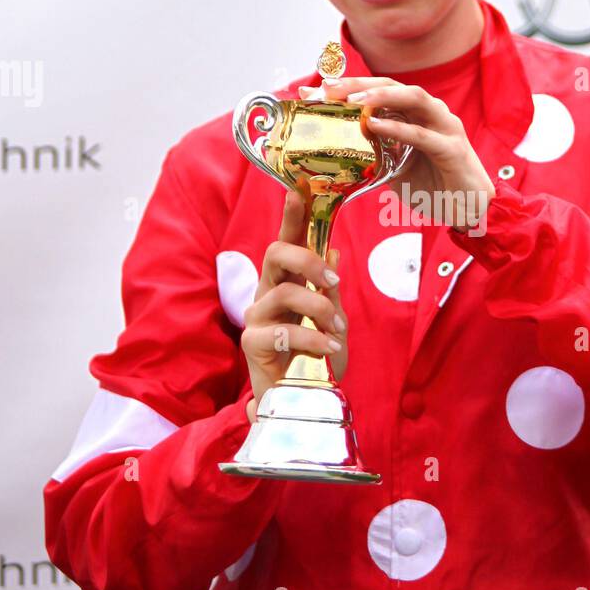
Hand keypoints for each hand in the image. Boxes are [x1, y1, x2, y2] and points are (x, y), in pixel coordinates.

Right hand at [241, 190, 348, 418]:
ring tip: (337, 329)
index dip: (293, 215)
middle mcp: (266, 293)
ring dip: (317, 307)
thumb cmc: (314, 360)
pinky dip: (312, 337)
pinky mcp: (252, 343)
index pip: (288, 241)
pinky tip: (330, 347)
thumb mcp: (332, 320)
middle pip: (275, 254)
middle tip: (334, 279)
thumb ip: (329, 289)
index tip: (300, 187)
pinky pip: (284, 331)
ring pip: (283, 292)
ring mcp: (257, 317)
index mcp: (287, 282)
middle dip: (306, 259)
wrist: (303, 402)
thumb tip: (334, 251)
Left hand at [302, 75, 495, 230]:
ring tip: (352, 100)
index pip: (380, 90)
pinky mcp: (453, 148)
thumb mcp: (394, 167)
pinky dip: (398, 128)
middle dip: (359, 84)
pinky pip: (422, 134)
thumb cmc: (433, 186)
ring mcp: (445, 126)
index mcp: (416, 113)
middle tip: (329, 88)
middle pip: (393, 85)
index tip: (315, 91)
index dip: (348, 87)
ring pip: (413, 98)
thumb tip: (337, 147)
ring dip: (380, 96)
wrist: (468, 211)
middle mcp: (431, 112)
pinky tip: (375, 125)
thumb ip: (373, 152)